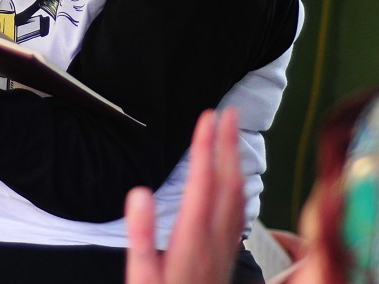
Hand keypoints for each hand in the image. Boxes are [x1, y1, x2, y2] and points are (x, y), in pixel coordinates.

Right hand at [125, 108, 243, 283]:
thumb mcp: (140, 277)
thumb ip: (140, 236)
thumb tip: (139, 193)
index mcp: (191, 239)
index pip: (203, 183)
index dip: (206, 148)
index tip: (208, 117)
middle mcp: (214, 240)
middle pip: (226, 183)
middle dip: (228, 144)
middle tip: (230, 111)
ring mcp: (224, 248)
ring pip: (237, 196)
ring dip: (237, 161)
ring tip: (235, 134)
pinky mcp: (226, 257)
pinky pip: (240, 213)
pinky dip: (240, 187)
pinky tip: (238, 180)